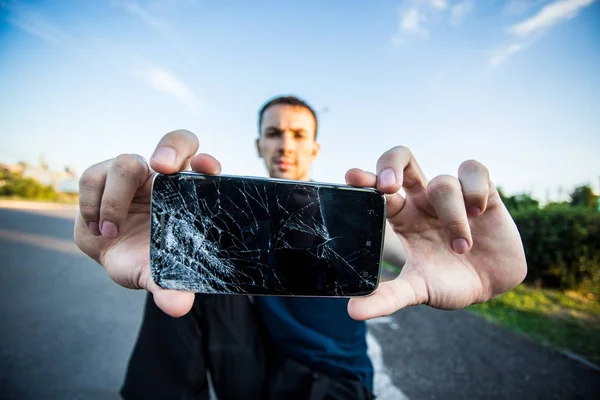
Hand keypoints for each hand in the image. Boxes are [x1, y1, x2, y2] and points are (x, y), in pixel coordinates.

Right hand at [74, 130, 220, 316]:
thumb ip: (168, 286)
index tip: (207, 170)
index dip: (206, 163)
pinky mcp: (103, 176)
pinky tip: (98, 228)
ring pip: (125, 163)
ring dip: (115, 201)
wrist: (113, 255)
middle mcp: (165, 177)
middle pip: (178, 140)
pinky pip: (92, 176)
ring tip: (111, 232)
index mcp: (188, 193)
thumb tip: (177, 306)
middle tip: (160, 167)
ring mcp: (134, 172)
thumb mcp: (157, 272)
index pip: (204, 166)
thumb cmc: (147, 257)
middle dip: (170, 149)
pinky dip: (92, 204)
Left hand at [345, 146, 526, 319]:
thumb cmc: (447, 283)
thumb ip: (388, 298)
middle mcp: (422, 200)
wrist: (491, 286)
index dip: (365, 179)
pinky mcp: (483, 192)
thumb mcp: (417, 291)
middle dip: (391, 164)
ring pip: (442, 183)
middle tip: (389, 186)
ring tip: (461, 248)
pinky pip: (474, 171)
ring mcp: (452, 194)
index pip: (378, 190)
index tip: (351, 177)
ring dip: (452, 217)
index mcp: (401, 217)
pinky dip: (475, 190)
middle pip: (401, 160)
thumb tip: (353, 311)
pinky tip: (480, 213)